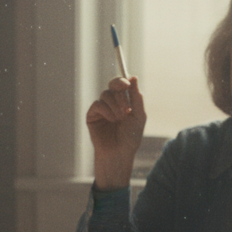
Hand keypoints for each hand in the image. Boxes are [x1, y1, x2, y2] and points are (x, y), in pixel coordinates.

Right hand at [86, 76, 146, 190]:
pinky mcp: (92, 115)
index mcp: (124, 101)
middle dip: (119, 92)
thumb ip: (136, 97)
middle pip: (112, 85)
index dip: (123, 81)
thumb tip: (133, 77)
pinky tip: (112, 120)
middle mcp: (113, 102)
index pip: (122, 84)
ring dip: (115, 105)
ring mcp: (102, 108)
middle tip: (126, 106)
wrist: (119, 153)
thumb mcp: (138, 115)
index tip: (126, 84)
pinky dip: (106, 110)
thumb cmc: (130, 137)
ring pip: (106, 94)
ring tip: (120, 118)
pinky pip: (98, 104)